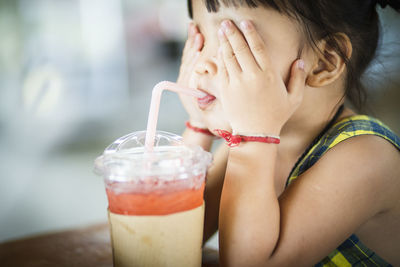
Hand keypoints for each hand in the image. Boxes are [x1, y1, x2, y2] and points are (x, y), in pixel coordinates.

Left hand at [177, 23, 205, 126]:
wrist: (202, 123)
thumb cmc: (212, 118)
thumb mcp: (214, 108)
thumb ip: (214, 92)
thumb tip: (215, 74)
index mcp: (189, 90)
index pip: (190, 71)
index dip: (194, 60)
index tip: (199, 50)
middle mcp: (184, 82)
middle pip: (187, 61)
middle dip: (192, 46)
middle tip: (197, 33)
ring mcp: (184, 79)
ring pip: (186, 59)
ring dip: (190, 44)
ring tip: (194, 30)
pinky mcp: (186, 76)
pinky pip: (187, 60)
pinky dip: (191, 49)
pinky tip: (195, 39)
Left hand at [217, 20, 306, 134]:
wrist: (255, 134)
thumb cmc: (276, 116)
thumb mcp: (294, 99)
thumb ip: (298, 78)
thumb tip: (300, 61)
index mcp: (269, 75)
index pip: (258, 48)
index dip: (251, 33)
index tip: (245, 23)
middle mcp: (251, 76)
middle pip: (241, 48)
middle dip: (233, 33)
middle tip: (227, 23)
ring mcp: (237, 83)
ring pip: (229, 57)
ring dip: (225, 42)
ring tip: (222, 30)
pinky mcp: (226, 90)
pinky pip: (222, 69)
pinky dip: (221, 58)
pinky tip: (220, 49)